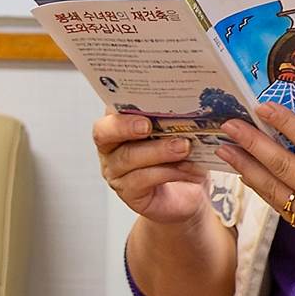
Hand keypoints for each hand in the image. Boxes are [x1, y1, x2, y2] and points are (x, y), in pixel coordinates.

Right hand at [93, 110, 214, 226]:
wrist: (190, 193)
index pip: (108, 109)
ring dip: (159, 151)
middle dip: (125, 127)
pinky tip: (187, 169)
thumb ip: (172, 119)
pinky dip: (168, 172)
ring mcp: (116, 172)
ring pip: (128, 157)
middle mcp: (111, 147)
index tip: (139, 102)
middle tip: (148, 126)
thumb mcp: (177, 133)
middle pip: (104, 133)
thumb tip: (183, 107)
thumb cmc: (181, 157)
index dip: (119, 105)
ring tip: (184, 147)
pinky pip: (142, 179)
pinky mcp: (128, 192)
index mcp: (119, 123)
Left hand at [215, 106, 294, 266]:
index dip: (284, 123)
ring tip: (226, 150)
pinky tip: (249, 176)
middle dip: (251, 144)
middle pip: (282, 166)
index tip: (262, 107)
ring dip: (247, 168)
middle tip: (229, 126)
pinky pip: (283, 208)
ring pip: (274, 191)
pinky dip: (264, 190)